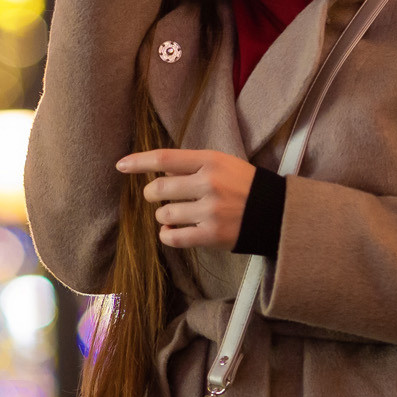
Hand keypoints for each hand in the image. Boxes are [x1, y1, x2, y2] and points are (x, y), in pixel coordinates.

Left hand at [117, 148, 255, 249]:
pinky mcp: (212, 235)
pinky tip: (172, 232)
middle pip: (159, 189)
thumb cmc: (243, 184)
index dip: (139, 162)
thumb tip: (158, 171)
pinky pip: (175, 237)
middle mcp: (208, 184)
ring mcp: (210, 211)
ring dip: (163, 216)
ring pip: (165, 215)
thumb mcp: (222, 163)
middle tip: (155, 196)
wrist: (275, 212)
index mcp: (210, 161)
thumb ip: (191, 165)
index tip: (121, 165)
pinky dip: (167, 235)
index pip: (164, 159)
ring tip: (174, 214)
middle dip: (151, 194)